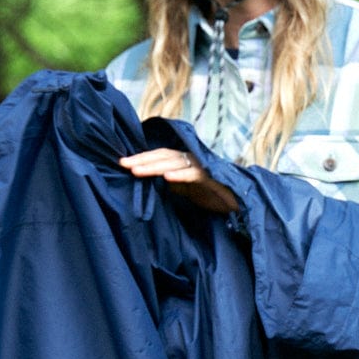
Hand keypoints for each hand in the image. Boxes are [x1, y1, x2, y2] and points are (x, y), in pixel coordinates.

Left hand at [118, 148, 240, 215]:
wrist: (236, 202)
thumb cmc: (210, 194)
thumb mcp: (184, 191)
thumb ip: (169, 185)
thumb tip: (148, 184)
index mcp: (183, 161)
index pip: (159, 156)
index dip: (141, 158)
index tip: (122, 163)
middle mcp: (190, 159)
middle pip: (163, 156)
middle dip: (142, 160)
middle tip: (124, 164)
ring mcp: (200, 166)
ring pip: (174, 162)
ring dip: (155, 166)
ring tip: (137, 171)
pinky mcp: (210, 177)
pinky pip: (193, 174)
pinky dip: (180, 175)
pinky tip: (167, 177)